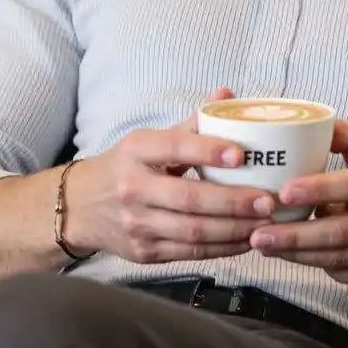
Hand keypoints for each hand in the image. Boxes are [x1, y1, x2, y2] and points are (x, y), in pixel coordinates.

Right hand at [64, 88, 276, 264]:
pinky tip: (245, 239)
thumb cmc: (126, 166)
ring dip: (234, 230)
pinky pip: (189, 253)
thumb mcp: (149, 140)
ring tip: (265, 223)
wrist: (79, 206)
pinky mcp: (144, 253)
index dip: (209, 151)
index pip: (175, 148)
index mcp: (136, 150)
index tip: (241, 155)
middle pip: (189, 199)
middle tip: (268, 200)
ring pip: (193, 232)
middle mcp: (133, 189)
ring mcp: (137, 224)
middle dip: (233, 203)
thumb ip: (191, 124)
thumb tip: (226, 94)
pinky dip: (221, 248)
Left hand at [249, 120, 347, 285]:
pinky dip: (316, 264)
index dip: (316, 190)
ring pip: (337, 257)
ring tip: (264, 244)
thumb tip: (304, 126)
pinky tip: (292, 255)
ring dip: (297, 254)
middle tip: (258, 233)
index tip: (282, 193)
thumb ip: (342, 133)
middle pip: (338, 232)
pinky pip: (344, 272)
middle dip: (294, 236)